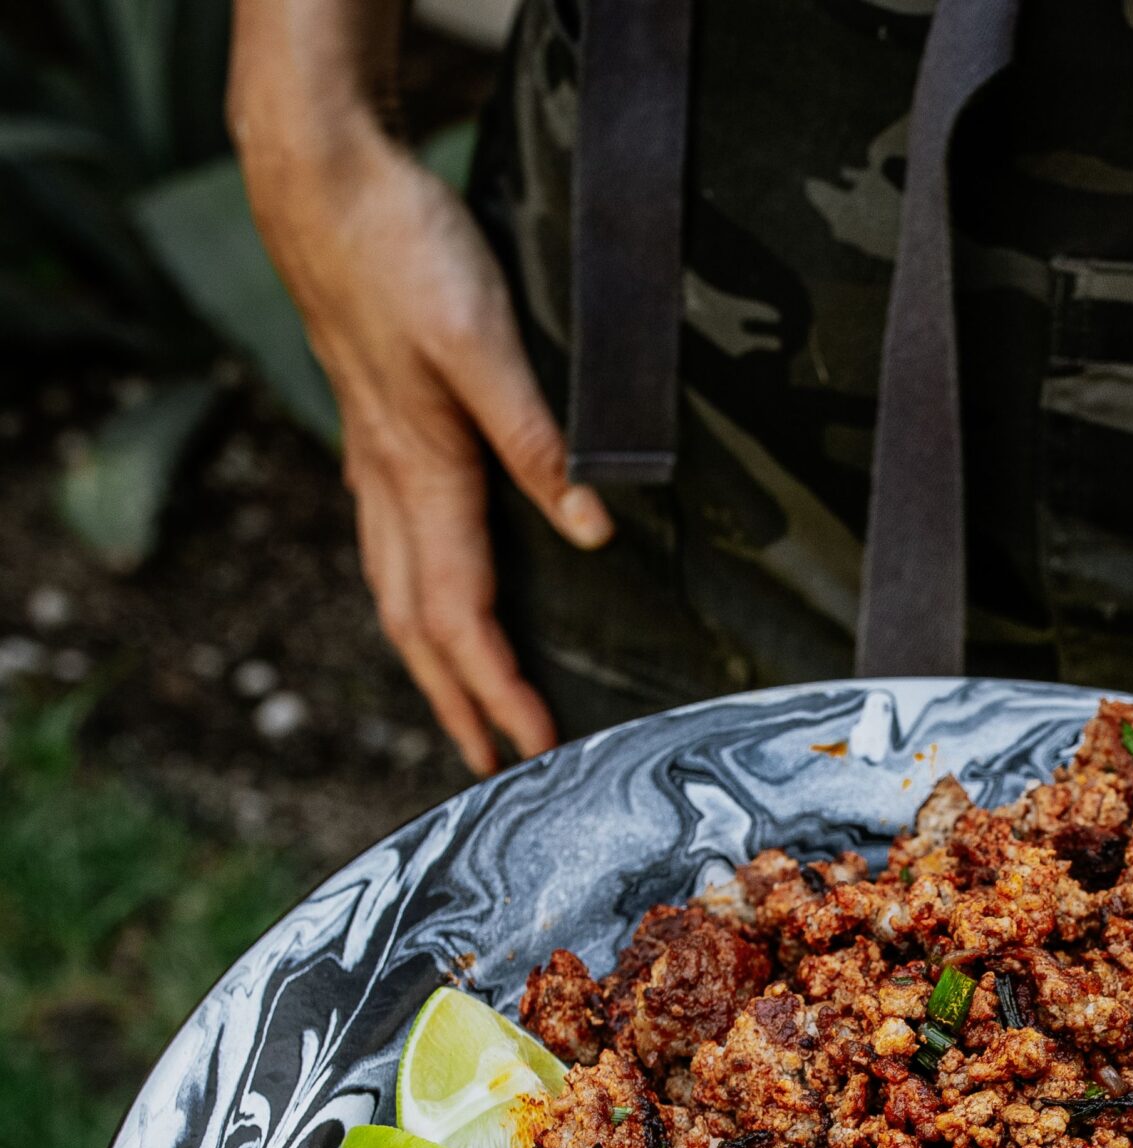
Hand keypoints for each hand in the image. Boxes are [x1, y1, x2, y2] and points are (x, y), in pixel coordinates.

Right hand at [242, 117, 612, 774]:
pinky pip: (390, 540)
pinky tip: (425, 590)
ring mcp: (373, 457)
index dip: (499, 689)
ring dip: (430, 656)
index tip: (535, 746)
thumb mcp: (481, 343)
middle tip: (492, 763)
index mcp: (422, 475)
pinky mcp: (373, 426)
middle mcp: (388, 482)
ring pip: (396, 586)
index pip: (461, 617)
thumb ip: (539, 442)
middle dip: (457, 700)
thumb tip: (592, 532)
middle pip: (418, 623)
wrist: (318, 178)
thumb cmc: (399, 249)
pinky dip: (412, 592)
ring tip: (460, 702)